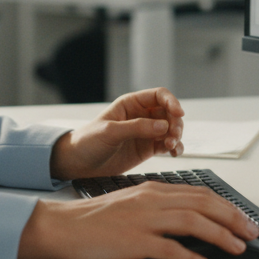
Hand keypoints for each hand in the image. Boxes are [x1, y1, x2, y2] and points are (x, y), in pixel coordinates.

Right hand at [18, 183, 258, 258]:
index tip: (243, 219)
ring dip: (221, 234)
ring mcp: (143, 220)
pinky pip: (170, 249)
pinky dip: (191, 256)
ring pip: (193, 221)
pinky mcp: (134, 241)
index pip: (199, 192)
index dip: (227, 206)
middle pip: (203, 203)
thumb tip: (190, 224)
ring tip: (238, 246)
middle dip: (233, 218)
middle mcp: (151, 200)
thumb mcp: (132, 208)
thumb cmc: (94, 222)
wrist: (61, 228)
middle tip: (251, 232)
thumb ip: (159, 212)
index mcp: (152, 190)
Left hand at [50, 87, 184, 180]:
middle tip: (173, 136)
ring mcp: (146, 132)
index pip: (159, 96)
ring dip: (176, 136)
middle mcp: (142, 115)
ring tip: (171, 147)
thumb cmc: (89, 141)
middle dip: (175, 123)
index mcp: (131, 103)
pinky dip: (175, 148)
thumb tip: (164, 126)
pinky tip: (174, 153)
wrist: (79, 163)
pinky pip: (167, 145)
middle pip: (169, 113)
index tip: (179, 114)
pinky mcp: (148, 148)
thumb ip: (137, 128)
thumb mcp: (111, 131)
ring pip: (171, 129)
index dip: (172, 102)